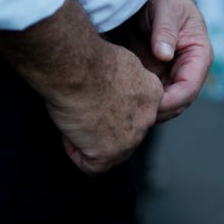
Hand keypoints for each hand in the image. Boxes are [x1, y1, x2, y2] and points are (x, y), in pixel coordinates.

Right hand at [43, 38, 162, 174]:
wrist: (77, 67)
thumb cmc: (89, 58)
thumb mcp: (122, 62)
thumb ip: (128, 81)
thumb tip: (118, 88)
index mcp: (153, 94)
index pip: (138, 114)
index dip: (114, 111)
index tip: (99, 103)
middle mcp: (148, 118)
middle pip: (127, 135)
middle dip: (104, 129)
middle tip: (85, 113)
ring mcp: (130, 138)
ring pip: (110, 153)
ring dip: (90, 140)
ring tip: (76, 118)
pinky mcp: (108, 153)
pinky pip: (91, 166)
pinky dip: (76, 152)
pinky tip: (70, 132)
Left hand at [126, 0, 212, 121]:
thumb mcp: (166, 8)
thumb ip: (165, 30)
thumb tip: (164, 55)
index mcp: (199, 55)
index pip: (190, 88)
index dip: (171, 100)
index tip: (149, 103)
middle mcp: (187, 70)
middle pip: (178, 103)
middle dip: (157, 111)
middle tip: (131, 112)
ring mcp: (171, 75)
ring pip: (163, 105)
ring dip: (147, 110)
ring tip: (123, 109)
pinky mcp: (155, 76)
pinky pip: (149, 97)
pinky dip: (138, 101)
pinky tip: (120, 101)